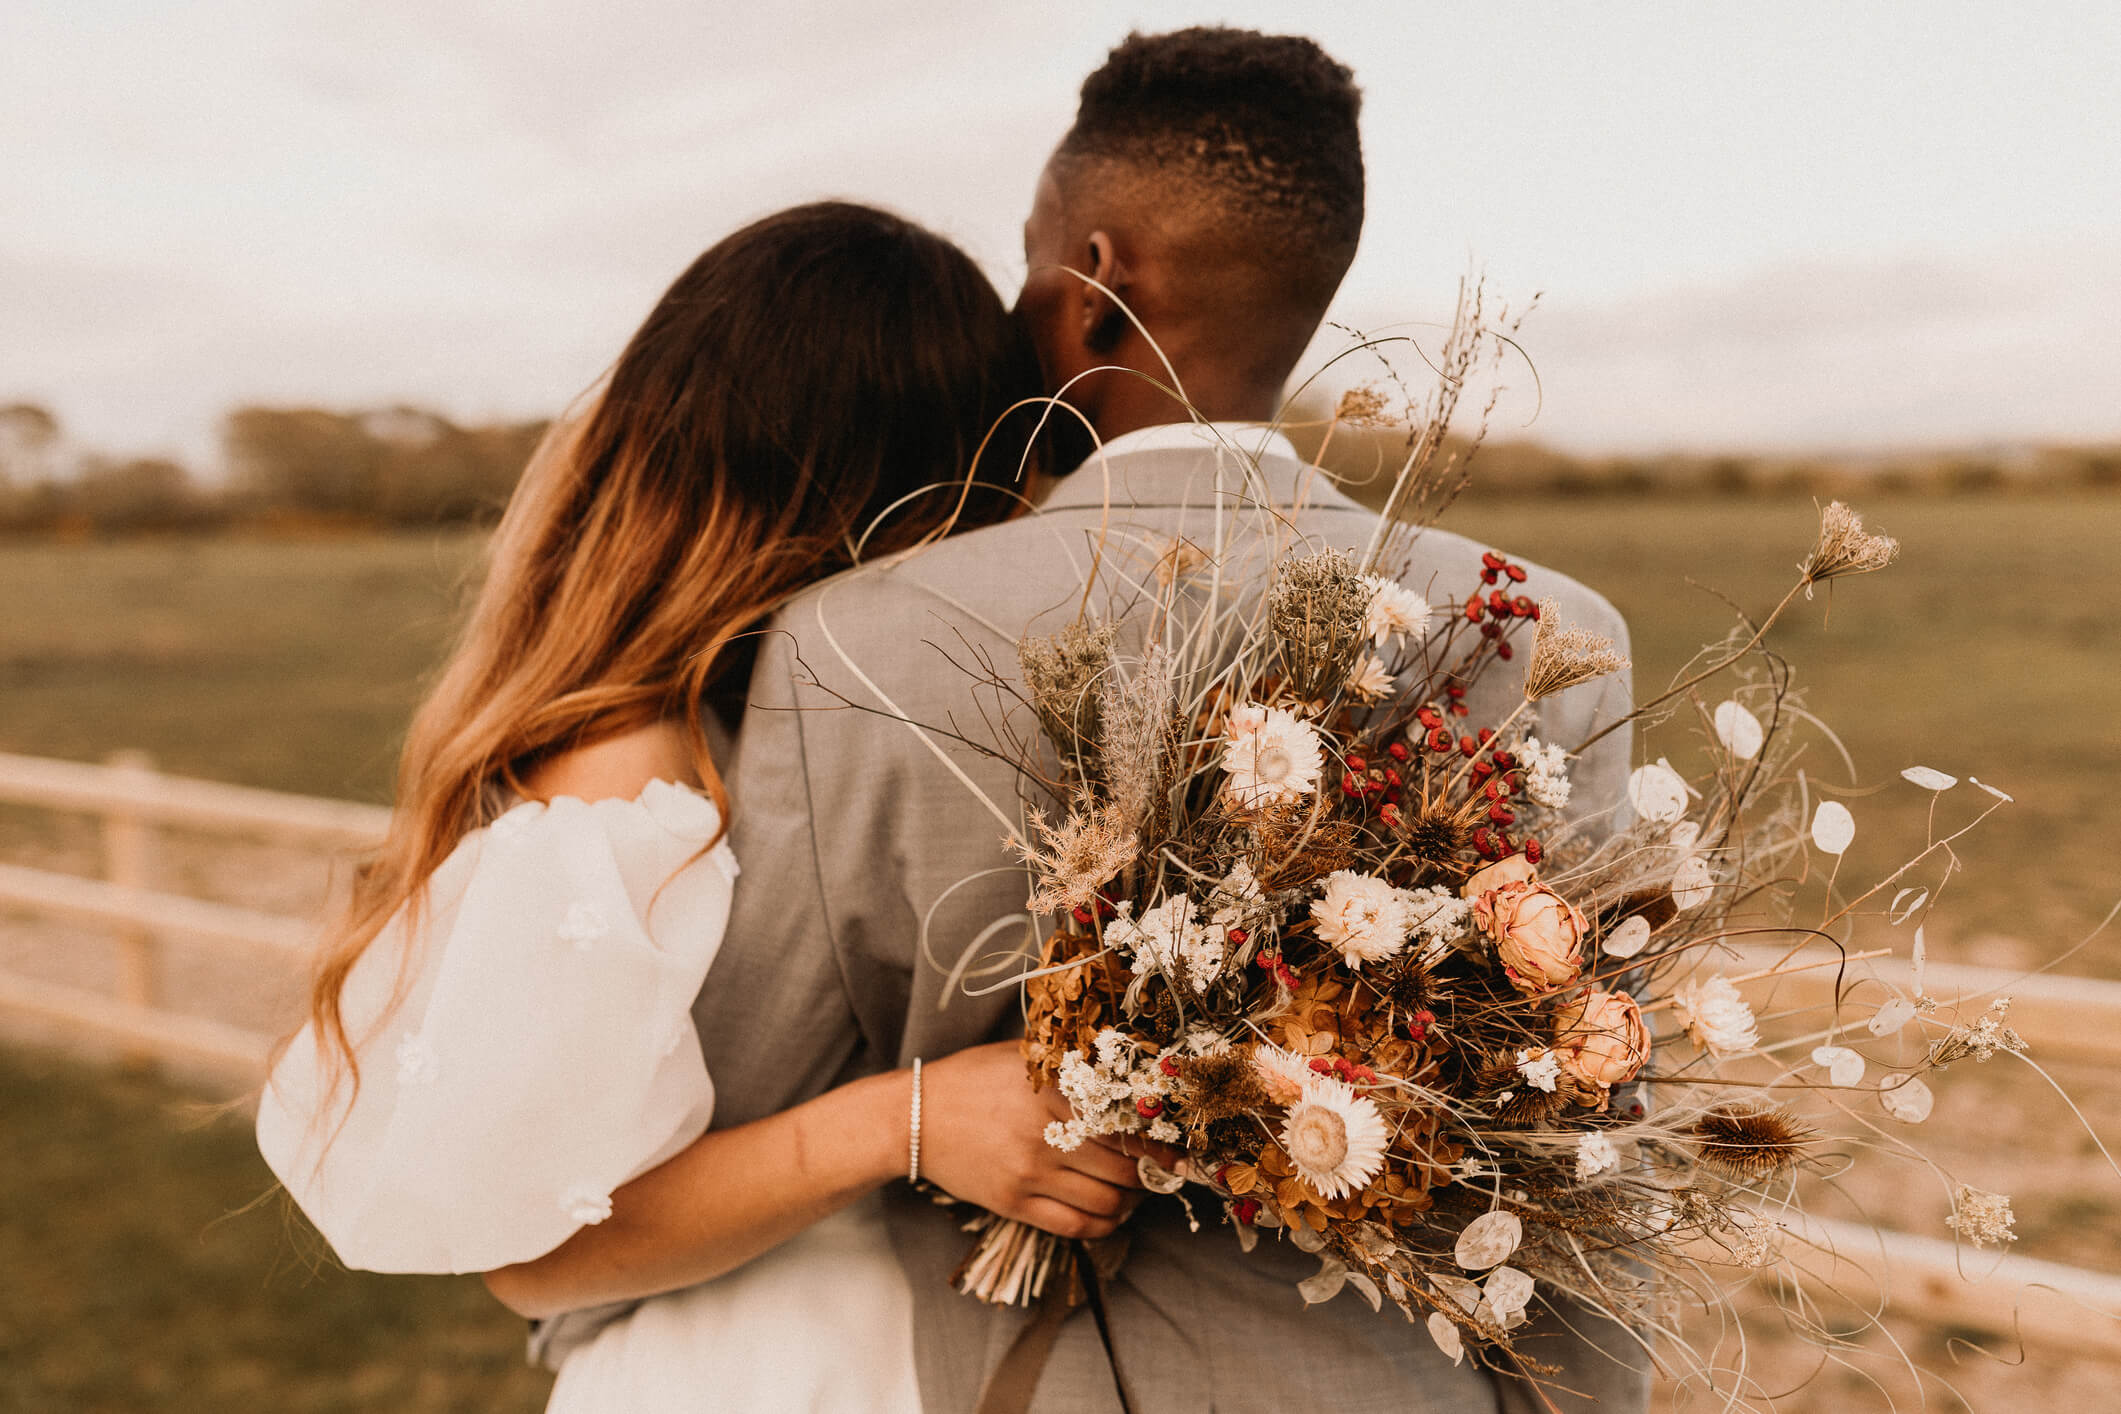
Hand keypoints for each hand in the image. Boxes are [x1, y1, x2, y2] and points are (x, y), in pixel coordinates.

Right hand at [916, 1042, 1184, 1240]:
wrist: (914, 1116)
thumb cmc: (972, 1079)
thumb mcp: (1023, 1059)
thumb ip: (1070, 1065)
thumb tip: (1127, 1073)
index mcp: (1054, 1091)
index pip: (1127, 1125)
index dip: (1160, 1143)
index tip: (1178, 1149)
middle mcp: (1045, 1134)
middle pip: (1125, 1168)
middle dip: (1152, 1175)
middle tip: (1161, 1172)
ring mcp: (1029, 1173)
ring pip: (1107, 1202)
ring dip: (1132, 1202)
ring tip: (1134, 1192)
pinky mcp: (1014, 1203)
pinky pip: (1076, 1226)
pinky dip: (1104, 1225)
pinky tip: (1110, 1213)